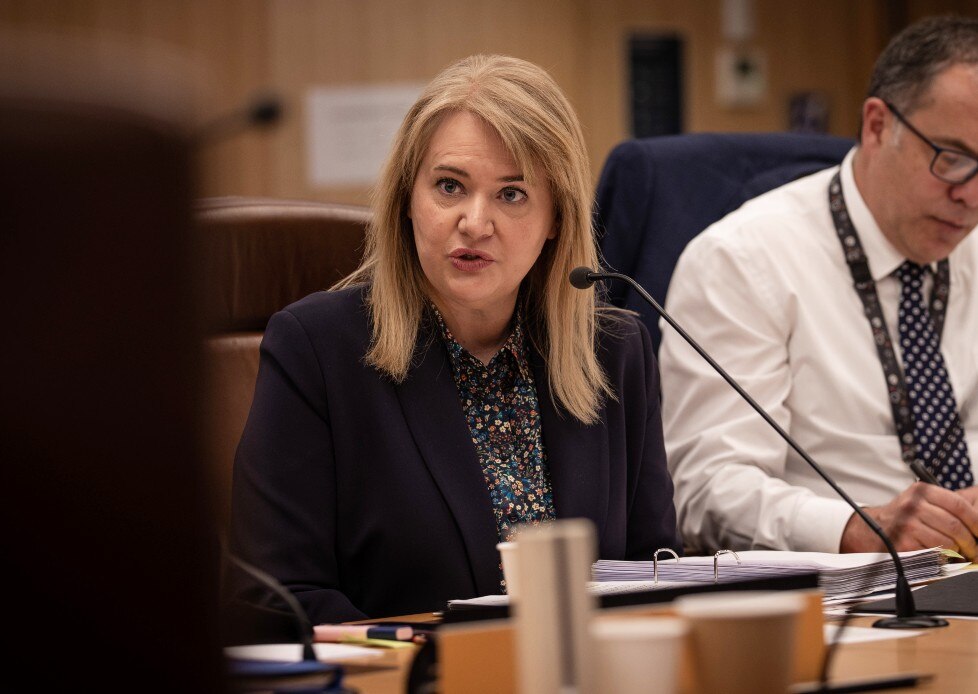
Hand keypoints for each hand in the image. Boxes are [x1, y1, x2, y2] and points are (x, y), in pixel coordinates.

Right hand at [839, 482, 977, 559]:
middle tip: (974, 550)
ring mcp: (907, 524)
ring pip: (948, 542)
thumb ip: (950, 505)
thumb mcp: (923, 501)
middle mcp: (913, 505)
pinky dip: (942, 559)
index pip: (958, 505)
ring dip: (957, 552)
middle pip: (955, 526)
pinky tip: (939, 556)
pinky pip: (935, 554)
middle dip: (970, 542)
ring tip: (955, 553)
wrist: (871, 529)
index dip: (976, 520)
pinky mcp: (905, 543)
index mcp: (922, 491)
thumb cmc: (905, 518)